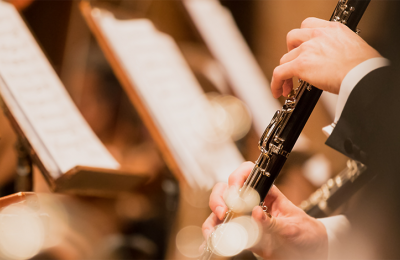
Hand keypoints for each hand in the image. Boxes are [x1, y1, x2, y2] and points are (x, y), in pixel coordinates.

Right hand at [202, 162, 327, 259]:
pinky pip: (222, 233)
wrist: (308, 252)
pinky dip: (213, 236)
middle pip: (227, 190)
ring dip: (213, 219)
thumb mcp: (294, 228)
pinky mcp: (241, 235)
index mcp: (267, 193)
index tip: (235, 191)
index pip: (248, 174)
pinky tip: (210, 242)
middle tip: (222, 212)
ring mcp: (244, 218)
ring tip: (213, 232)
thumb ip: (274, 222)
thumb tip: (256, 212)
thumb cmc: (304, 234)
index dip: (238, 177)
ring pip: (220, 211)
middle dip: (220, 199)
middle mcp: (252, 203)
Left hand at [271, 17, 381, 97]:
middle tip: (294, 66)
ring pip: (285, 58)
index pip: (308, 25)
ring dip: (285, 72)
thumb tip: (333, 63)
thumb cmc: (364, 68)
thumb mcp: (352, 48)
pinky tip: (278, 92)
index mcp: (333, 29)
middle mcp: (318, 35)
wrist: (364, 75)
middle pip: (292, 38)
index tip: (302, 49)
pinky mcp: (301, 64)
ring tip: (288, 87)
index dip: (301, 39)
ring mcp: (308, 49)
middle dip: (291, 52)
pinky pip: (279, 73)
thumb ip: (337, 50)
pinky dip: (276, 83)